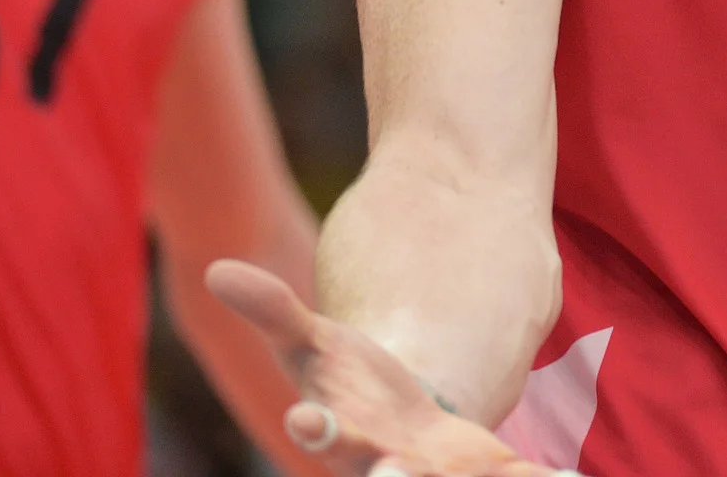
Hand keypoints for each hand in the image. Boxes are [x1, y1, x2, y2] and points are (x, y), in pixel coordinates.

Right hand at [207, 260, 565, 476]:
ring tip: (460, 472)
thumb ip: (271, 311)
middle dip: (388, 476)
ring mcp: (435, 467)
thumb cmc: (348, 382)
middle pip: (383, 470)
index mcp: (342, 430)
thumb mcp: (312, 343)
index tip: (309, 418)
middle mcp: (384, 459)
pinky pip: (510, 476)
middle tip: (389, 473)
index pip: (325, 432)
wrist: (401, 422)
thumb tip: (216, 270)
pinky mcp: (480, 467)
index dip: (318, 428)